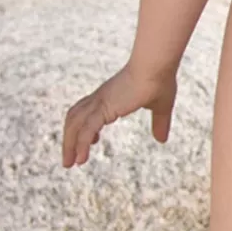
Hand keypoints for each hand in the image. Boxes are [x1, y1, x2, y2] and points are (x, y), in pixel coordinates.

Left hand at [62, 64, 176, 167]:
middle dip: (69, 139)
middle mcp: (100, 98)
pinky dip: (80, 145)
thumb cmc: (160, 80)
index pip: (87, 110)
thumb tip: (162, 139)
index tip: (92, 141)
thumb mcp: (161, 106)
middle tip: (69, 160)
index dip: (84, 126)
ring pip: (74, 125)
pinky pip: (86, 130)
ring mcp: (99, 102)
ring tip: (70, 164)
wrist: (156, 66)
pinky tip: (81, 159)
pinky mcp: (103, 108)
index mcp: (110, 96)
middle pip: (74, 118)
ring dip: (69, 145)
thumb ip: (160, 123)